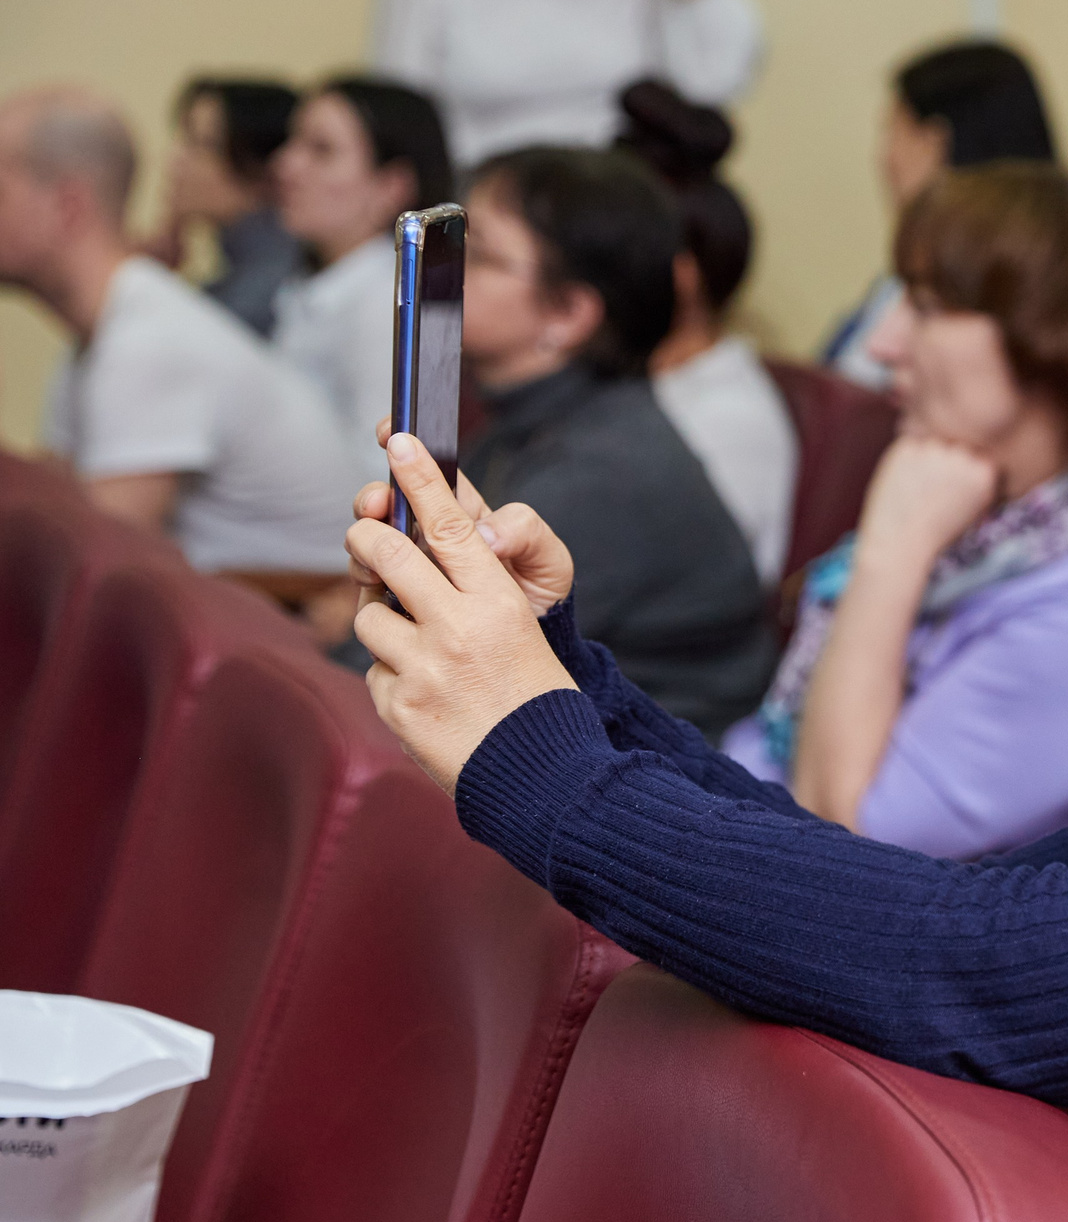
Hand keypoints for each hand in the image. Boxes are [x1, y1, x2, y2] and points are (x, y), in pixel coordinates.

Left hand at [347, 433, 577, 794]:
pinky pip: (373, 669)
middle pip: (387, 554)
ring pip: (368, 615)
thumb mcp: (524, 632)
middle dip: (368, 536)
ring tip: (418, 647)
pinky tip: (427, 694)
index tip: (399, 440)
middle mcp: (457, 630)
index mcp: (499, 605)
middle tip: (366, 530)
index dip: (420, 477)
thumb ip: (473, 590)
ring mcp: (421, 670)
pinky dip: (391, 674)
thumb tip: (422, 552)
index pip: (449, 525)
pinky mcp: (397, 707)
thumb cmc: (539, 699)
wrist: (546, 782)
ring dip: (383, 621)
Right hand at [351, 416, 574, 613]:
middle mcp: (431, 540)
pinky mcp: (395, 607)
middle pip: (386, 508)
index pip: (432, 476)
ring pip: (369, 548)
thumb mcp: (549, 562)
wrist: (527, 655)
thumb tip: (487, 536)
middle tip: (375, 506)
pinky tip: (376, 590)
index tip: (390, 433)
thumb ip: (526, 534)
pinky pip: (369, 591)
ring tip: (374, 556)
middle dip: (372, 500)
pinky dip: (366, 586)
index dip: (406, 449)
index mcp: (466, 518)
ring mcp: (409, 573)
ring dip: (364, 545)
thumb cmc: (540, 598)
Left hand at [855, 434, 1000, 567]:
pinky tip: (903, 484)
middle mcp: (964, 455)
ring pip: (933, 437)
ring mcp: (935, 448)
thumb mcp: (974, 504)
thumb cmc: (938, 530)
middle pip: (957, 441)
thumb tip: (980, 442)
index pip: (979, 451)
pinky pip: (910, 443)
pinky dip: (905, 459)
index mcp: (985, 471)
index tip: (952, 490)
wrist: (902, 545)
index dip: (963, 469)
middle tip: (931, 490)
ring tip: (917, 489)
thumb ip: (978, 474)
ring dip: (925, 456)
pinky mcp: (907, 445)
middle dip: (945, 459)